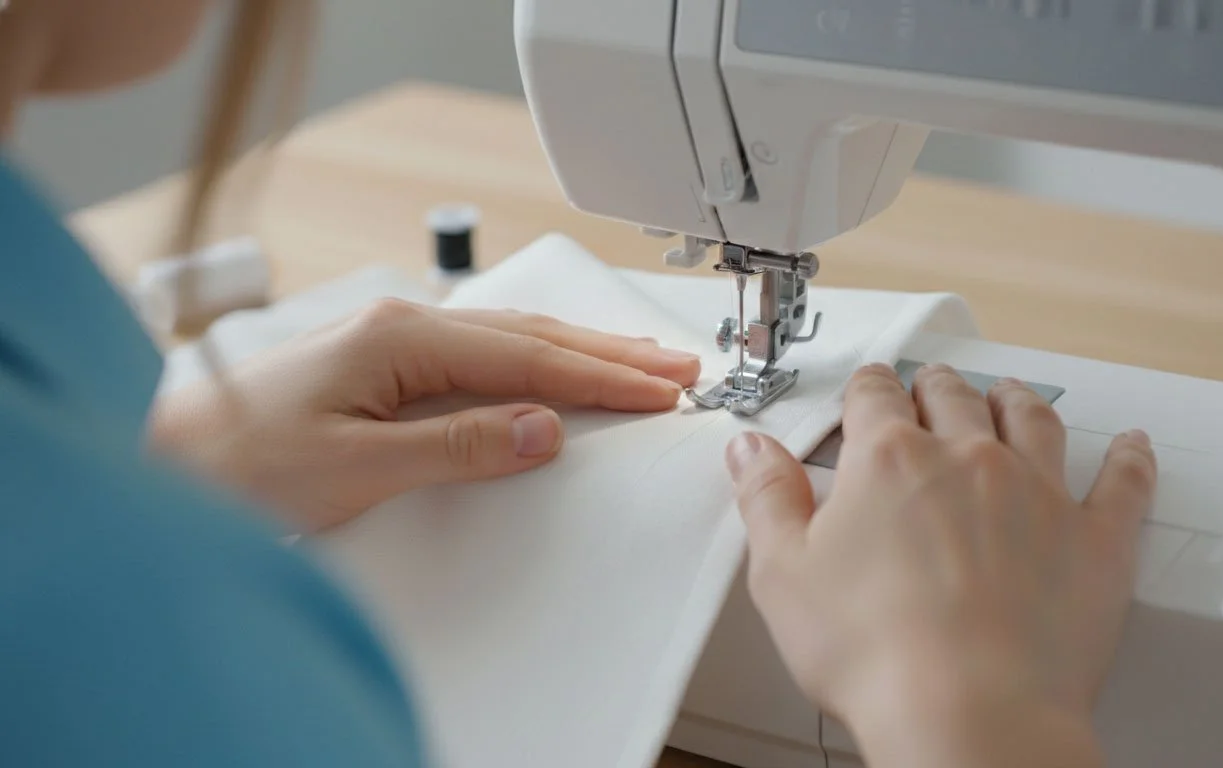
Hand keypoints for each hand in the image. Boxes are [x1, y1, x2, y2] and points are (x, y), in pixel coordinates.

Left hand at [152, 299, 700, 532]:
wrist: (169, 461)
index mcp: (402, 339)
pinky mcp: (387, 363)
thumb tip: (544, 429)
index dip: (604, 377)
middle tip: (681, 365)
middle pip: (532, 336)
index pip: (530, 358)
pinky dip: (538, 360)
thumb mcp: (355, 467)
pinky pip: (486, 354)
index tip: (664, 389)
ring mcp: (395, 340)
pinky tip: (556, 366)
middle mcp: (403, 327)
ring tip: (642, 358)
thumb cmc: (241, 464)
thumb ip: (456, 446)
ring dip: (582, 350)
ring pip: (513, 339)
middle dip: (612, 351)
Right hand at [725, 363, 1156, 767]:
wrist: (969, 715)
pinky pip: (1123, 483)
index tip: (866, 391)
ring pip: (1033, 419)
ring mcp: (1038, 493)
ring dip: (1017, 400)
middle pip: (952, 397)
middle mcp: (968, 459)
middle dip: (935, 386)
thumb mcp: (783, 574)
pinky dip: (1130, 459)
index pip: (873, 396)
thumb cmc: (877, 653)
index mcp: (888, 460)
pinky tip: (1132, 446)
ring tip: (1010, 394)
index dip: (866, 389)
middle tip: (929, 387)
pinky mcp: (1094, 540)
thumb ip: (767, 499)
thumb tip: (751, 450)